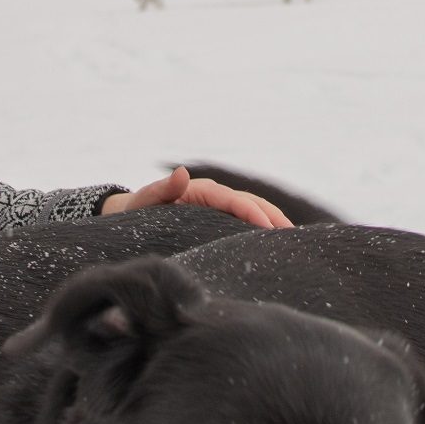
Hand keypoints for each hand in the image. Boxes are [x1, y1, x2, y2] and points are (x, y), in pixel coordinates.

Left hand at [100, 166, 292, 228]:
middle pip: (253, 204)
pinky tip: (273, 251)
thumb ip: (162, 189)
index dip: (254, 213)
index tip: (269, 229)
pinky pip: (244, 226)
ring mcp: (219, 211)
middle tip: (293, 237)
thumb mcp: (145, 199)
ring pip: (253, 215)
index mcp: (202, 191)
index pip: (235, 200)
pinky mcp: (218, 223)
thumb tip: (182, 172)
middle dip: (274, 218)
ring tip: (292, 244)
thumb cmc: (137, 210)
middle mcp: (215, 198)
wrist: (131, 216)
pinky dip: (261, 234)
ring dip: (272, 225)